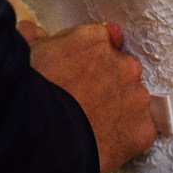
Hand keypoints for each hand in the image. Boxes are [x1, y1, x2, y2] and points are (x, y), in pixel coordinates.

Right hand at [24, 21, 155, 172]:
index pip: (103, 41)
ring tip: (94, 126)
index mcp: (96, 40)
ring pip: (134, 101)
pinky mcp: (142, 130)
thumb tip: (30, 30)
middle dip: (107, 83)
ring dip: (119, 109)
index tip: (80, 73)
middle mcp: (123, 64)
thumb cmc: (32, 92)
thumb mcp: (29, 54)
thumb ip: (38, 38)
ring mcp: (136, 97)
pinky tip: (106, 143)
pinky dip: (127, 137)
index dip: (90, 60)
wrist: (43, 135)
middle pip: (122, 70)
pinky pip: (141, 131)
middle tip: (85, 101)